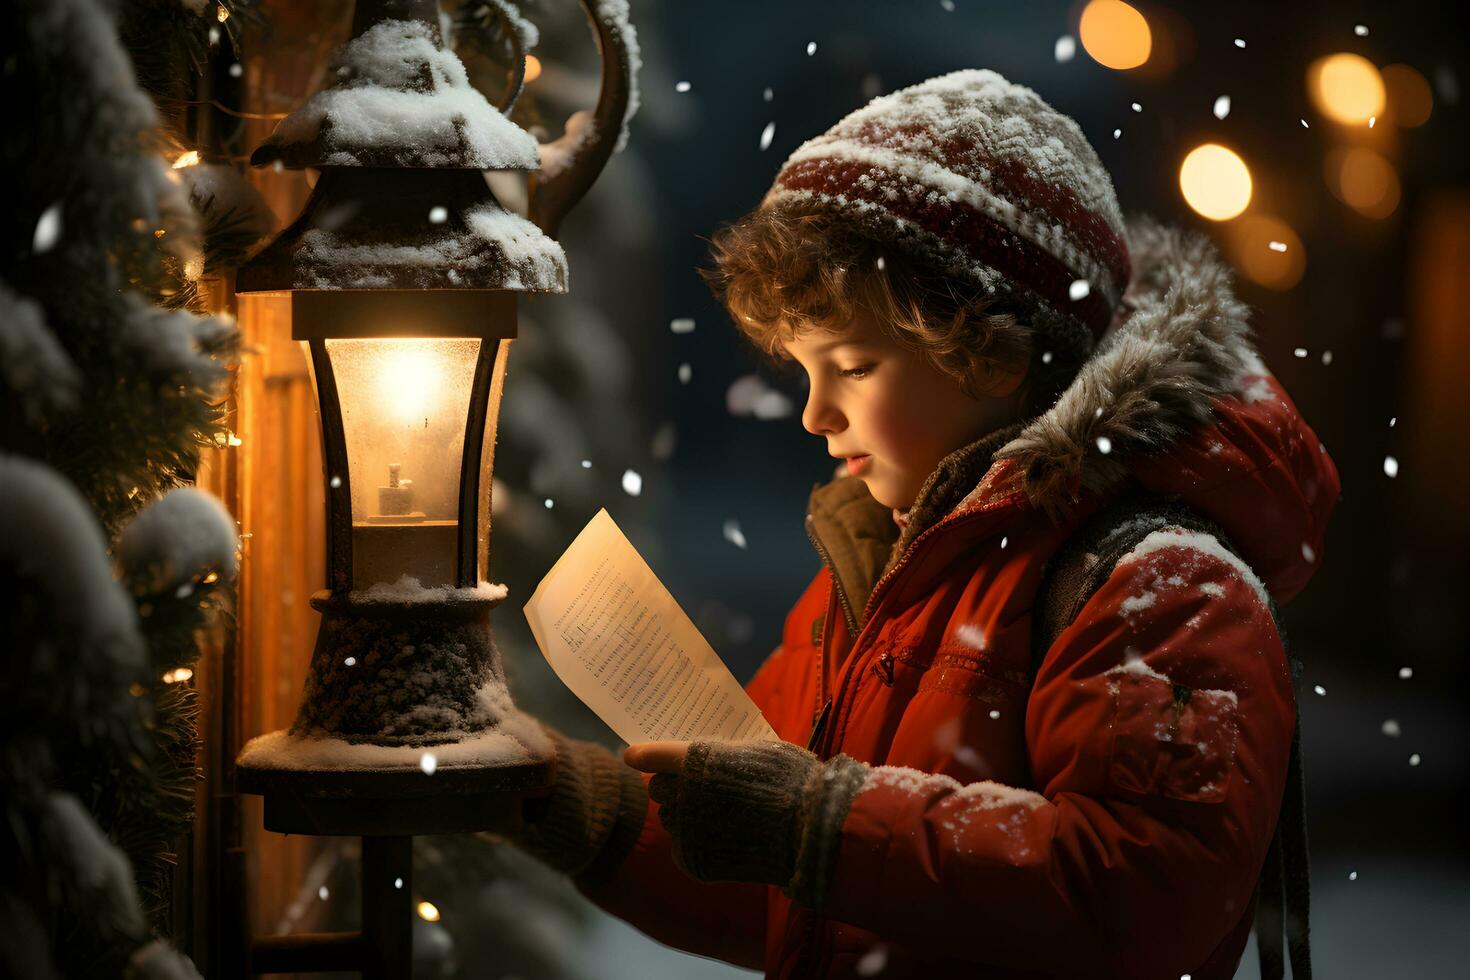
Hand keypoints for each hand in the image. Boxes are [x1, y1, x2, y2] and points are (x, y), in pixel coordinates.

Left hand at [616, 738, 828, 887]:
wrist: (809, 830)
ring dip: (681, 815)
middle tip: (688, 787)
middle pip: (657, 788)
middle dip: (669, 785)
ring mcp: (686, 830)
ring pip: (669, 819)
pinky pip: (682, 847)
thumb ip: (723, 754)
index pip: (650, 755)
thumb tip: (702, 756)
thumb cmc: (790, 780)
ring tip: (713, 815)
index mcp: (695, 761)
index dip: (641, 755)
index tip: (632, 756)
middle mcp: (683, 795)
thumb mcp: (757, 750)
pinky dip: (695, 843)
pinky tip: (721, 839)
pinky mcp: (694, 860)